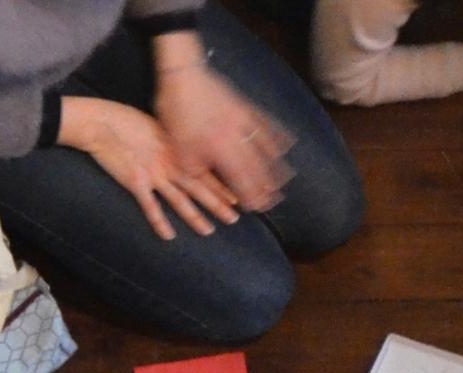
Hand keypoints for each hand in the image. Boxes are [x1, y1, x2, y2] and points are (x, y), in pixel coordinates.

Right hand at [58, 97, 239, 240]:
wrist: (101, 123)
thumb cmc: (127, 121)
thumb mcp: (159, 129)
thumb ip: (174, 143)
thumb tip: (186, 151)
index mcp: (177, 150)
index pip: (204, 171)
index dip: (221, 186)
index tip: (237, 198)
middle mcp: (170, 164)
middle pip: (199, 188)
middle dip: (218, 204)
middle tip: (235, 219)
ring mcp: (154, 174)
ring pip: (180, 200)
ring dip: (195, 216)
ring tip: (209, 231)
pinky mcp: (136, 182)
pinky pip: (150, 206)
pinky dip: (159, 222)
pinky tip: (169, 236)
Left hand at [155, 62, 290, 212]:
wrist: (184, 74)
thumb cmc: (176, 111)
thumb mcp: (177, 146)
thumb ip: (192, 169)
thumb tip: (202, 183)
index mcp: (220, 151)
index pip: (240, 180)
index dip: (250, 195)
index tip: (258, 208)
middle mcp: (237, 139)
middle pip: (257, 168)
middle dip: (267, 187)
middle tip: (275, 201)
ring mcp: (245, 122)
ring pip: (266, 150)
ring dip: (276, 167)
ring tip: (285, 180)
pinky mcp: (245, 108)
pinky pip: (267, 125)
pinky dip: (278, 137)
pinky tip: (286, 145)